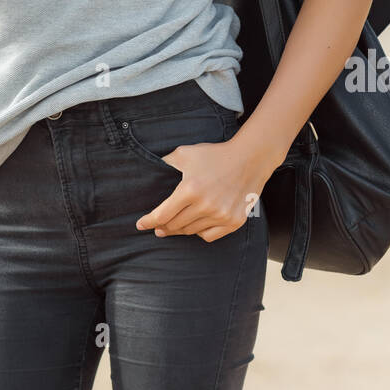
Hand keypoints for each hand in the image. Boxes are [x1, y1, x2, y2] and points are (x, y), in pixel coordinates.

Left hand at [135, 134, 275, 242]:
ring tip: (174, 226)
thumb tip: (149, 168)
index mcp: (190, 189)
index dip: (149, 221)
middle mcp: (205, 206)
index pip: (163, 214)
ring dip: (180, 230)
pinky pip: (209, 236)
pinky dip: (200, 232)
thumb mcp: (185, 153)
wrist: (249, 159)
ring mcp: (221, 215)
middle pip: (175, 225)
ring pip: (191, 231)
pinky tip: (195, 226)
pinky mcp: (234, 222)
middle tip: (157, 228)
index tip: (140, 225)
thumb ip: (166, 162)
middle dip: (163, 227)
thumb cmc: (215, 155)